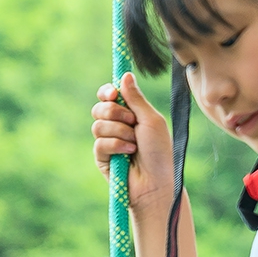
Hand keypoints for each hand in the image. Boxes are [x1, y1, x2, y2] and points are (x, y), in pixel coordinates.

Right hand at [91, 72, 174, 217]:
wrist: (156, 182)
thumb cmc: (159, 152)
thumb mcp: (151, 121)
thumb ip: (136, 99)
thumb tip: (126, 75)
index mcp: (131, 115)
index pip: (110, 96)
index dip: (108, 92)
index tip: (114, 94)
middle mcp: (118, 126)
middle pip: (100, 107)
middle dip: (115, 113)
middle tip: (131, 122)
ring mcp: (108, 141)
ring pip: (98, 124)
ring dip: (119, 132)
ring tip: (134, 144)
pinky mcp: (101, 156)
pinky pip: (100, 142)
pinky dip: (116, 146)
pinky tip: (128, 153)